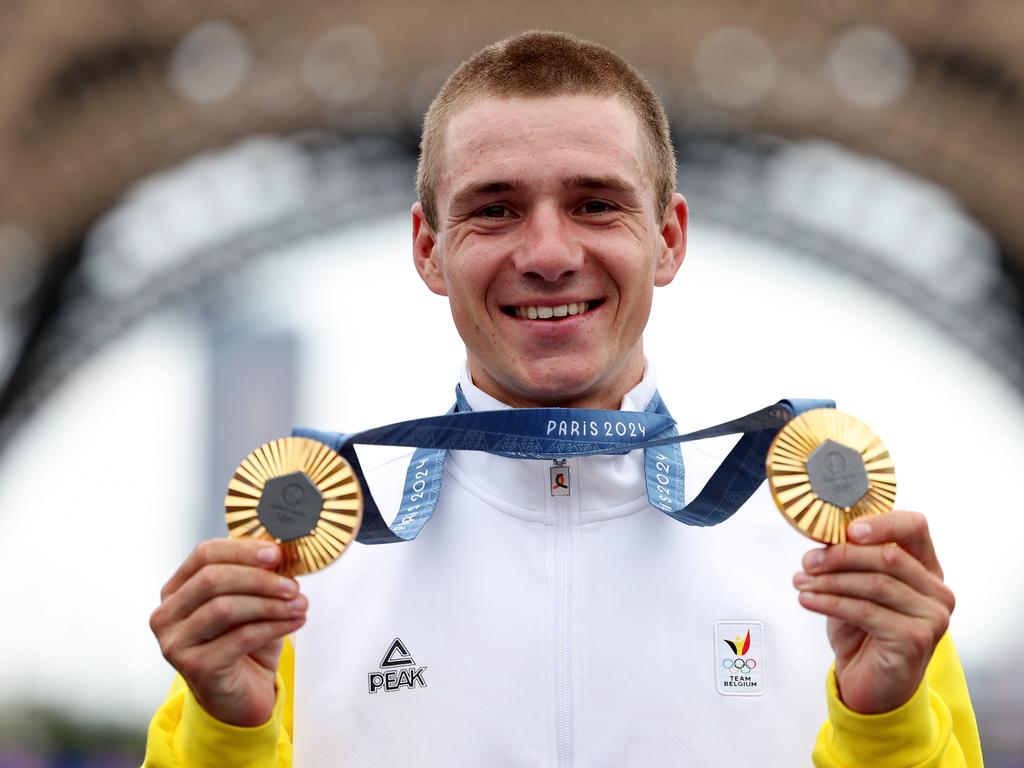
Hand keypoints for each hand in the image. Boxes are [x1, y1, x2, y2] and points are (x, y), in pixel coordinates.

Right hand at [149, 539, 306, 725]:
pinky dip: (274, 625)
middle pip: (212, 579)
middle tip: (293, 584)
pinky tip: (296, 621)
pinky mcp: (195, 667)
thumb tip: (279, 552)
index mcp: (177, 590)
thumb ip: (257, 575)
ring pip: (224, 607)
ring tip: (300, 604)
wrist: (241, 696)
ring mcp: (176, 643)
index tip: (276, 554)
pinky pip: (241, 637)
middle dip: (259, 578)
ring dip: (270, 603)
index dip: (242, 550)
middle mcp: (167, 615)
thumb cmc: (244, 644)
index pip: (204, 554)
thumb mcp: (250, 602)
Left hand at [792, 511, 954, 713]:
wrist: (870, 684)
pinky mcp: (916, 639)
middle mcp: (937, 591)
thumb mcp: (854, 586)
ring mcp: (932, 617)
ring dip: (830, 580)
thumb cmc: (863, 631)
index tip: (847, 529)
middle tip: (807, 561)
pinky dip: (830, 602)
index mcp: (926, 568)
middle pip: (889, 556)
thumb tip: (823, 535)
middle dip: (841, 556)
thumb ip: (849, 559)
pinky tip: (808, 600)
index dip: (881, 522)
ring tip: (801, 582)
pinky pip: (866, 611)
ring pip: (875, 584)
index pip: (914, 527)